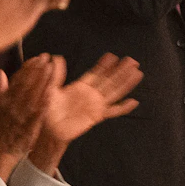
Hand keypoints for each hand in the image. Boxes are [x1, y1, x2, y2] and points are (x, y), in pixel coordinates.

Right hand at [0, 56, 56, 180]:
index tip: (37, 58)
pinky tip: (51, 92)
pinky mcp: (29, 127)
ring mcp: (21, 116)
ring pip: (33, 95)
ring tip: (51, 69)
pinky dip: (43, 102)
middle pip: (27, 84)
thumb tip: (1, 73)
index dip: (28, 67)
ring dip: (42, 82)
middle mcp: (13, 105)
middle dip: (37, 70)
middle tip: (47, 58)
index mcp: (5, 99)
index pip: (18, 79)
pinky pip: (37, 113)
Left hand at [31, 54, 142, 173]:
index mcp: (81, 87)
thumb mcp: (50, 88)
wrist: (49, 129)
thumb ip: (56, 74)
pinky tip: (134, 102)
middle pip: (110, 80)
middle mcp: (91, 95)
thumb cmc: (47, 109)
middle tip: (132, 60)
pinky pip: (113, 111)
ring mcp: (95, 105)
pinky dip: (123, 108)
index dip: (104, 65)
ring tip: (137, 73)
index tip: (113, 55)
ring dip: (126, 83)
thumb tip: (56, 57)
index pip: (96, 73)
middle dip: (120, 70)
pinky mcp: (97, 116)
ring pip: (115, 91)